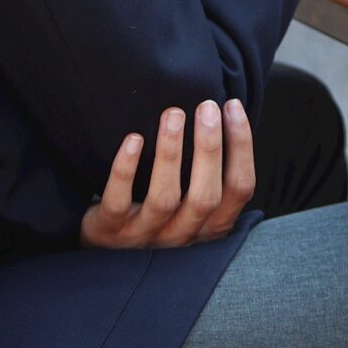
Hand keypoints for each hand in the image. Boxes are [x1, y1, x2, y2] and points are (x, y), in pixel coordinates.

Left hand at [79, 100, 255, 249]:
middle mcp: (182, 234)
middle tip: (206, 107)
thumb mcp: (190, 199)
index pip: (239, 189)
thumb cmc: (156, 207)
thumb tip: (222, 116)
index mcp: (211, 225)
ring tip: (173, 115)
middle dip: (209, 148)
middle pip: (205, 197)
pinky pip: (118, 203)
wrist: (106, 241)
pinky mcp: (109, 232)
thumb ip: (209, 172)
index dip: (241, 147)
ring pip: (164, 199)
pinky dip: (126, 171)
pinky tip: (134, 139)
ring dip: (170, 154)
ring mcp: (145, 236)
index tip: (232, 106)